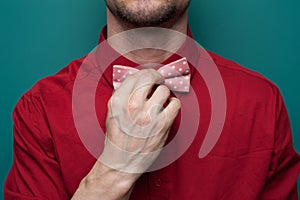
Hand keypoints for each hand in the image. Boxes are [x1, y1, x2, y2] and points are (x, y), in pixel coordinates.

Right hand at [72, 69, 180, 199]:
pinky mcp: (162, 125)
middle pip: (150, 77)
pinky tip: (167, 110)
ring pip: (164, 90)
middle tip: (158, 82)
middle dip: (156, 78)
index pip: (135, 76)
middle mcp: (133, 106)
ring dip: (163, 94)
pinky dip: (173, 105)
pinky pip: (175, 104)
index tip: (149, 76)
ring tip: (160, 102)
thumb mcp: (112, 113)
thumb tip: (137, 81)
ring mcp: (149, 115)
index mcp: (118, 101)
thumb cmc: (117, 139)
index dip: (144, 73)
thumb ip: (122, 95)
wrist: (122, 163)